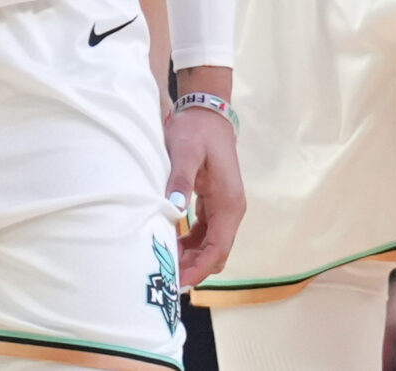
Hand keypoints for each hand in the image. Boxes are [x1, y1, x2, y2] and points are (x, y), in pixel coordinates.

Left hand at [166, 99, 244, 286]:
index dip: (199, 268)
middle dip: (194, 267)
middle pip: (216, 252)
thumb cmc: (196, 131)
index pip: (218, 248)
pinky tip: (171, 242)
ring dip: (191, 257)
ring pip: (211, 245)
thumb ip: (181, 180)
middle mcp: (231, 209)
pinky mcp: (215, 204)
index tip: (177, 281)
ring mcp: (225, 208)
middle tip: (164, 274)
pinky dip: (191, 243)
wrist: (207, 113)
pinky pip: (206, 233)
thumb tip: (175, 209)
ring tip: (164, 261)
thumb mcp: (185, 152)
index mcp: (229, 203)